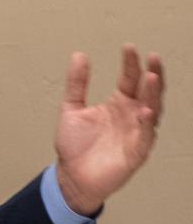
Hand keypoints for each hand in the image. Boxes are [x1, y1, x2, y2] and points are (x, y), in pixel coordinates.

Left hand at [54, 44, 163, 214]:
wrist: (70, 177)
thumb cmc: (74, 146)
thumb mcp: (71, 108)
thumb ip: (77, 83)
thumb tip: (79, 55)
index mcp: (119, 104)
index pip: (130, 79)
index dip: (131, 63)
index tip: (129, 47)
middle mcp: (131, 116)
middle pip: (148, 91)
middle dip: (153, 73)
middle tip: (152, 56)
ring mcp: (136, 133)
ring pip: (152, 110)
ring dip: (153, 94)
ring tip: (152, 77)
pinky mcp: (136, 152)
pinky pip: (145, 136)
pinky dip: (147, 123)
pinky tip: (145, 111)